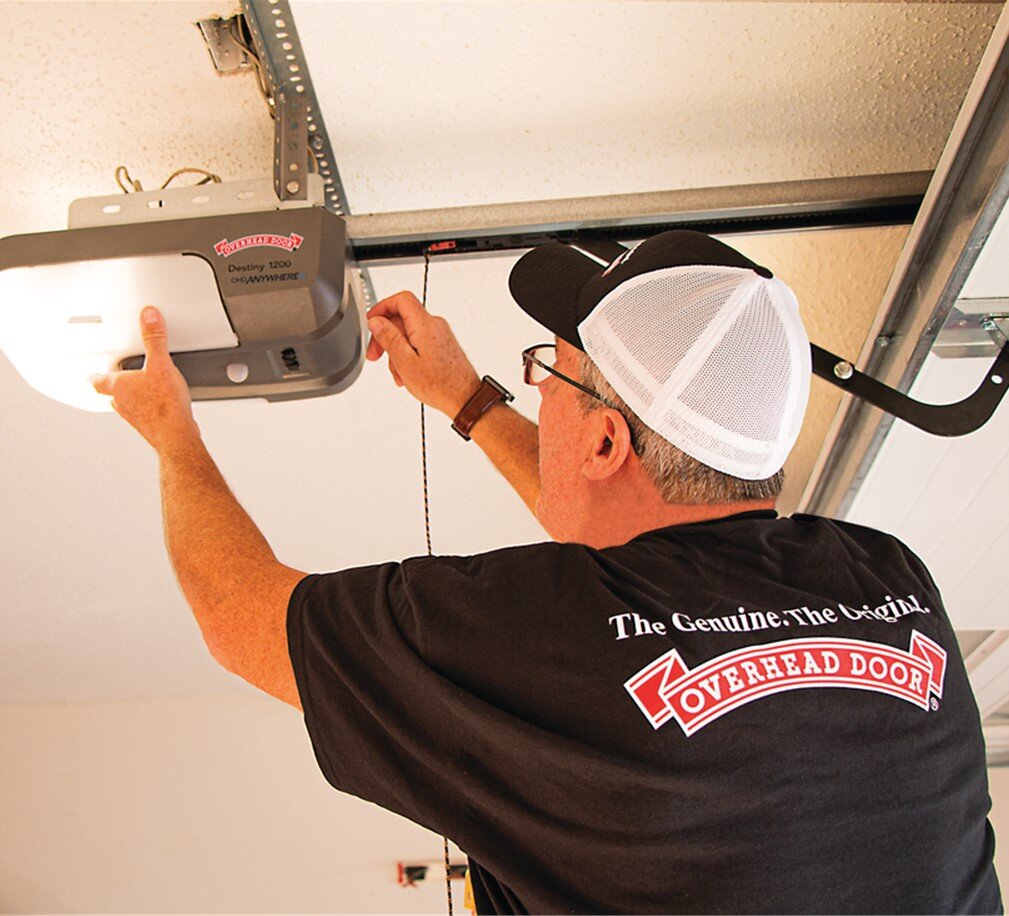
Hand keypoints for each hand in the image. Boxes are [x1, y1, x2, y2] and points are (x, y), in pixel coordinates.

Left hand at [90, 306, 200, 454]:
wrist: (176, 435)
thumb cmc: (165, 406)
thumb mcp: (162, 364)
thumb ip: (155, 339)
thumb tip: (149, 317)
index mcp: (118, 386)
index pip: (97, 379)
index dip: (94, 374)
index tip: (92, 372)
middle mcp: (122, 402)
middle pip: (110, 392)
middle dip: (114, 385)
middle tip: (118, 377)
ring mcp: (133, 416)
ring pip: (125, 404)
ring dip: (130, 397)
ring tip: (141, 389)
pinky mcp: (148, 426)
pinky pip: (143, 414)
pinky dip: (147, 408)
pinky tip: (160, 405)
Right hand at [366, 291, 481, 417]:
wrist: (465, 398)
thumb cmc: (440, 385)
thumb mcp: (405, 362)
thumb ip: (389, 338)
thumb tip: (376, 321)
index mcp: (425, 325)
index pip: (401, 299)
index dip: (382, 307)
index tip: (372, 322)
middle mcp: (435, 325)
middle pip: (402, 318)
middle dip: (385, 336)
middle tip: (376, 355)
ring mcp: (440, 334)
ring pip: (408, 333)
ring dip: (397, 351)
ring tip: (397, 372)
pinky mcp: (442, 344)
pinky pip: (418, 342)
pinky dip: (408, 354)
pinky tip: (407, 372)